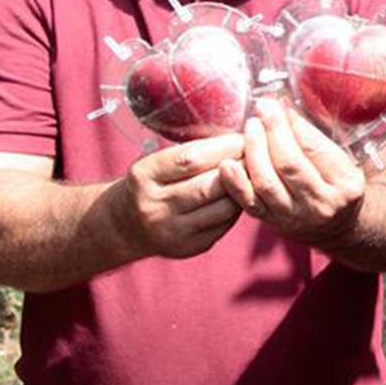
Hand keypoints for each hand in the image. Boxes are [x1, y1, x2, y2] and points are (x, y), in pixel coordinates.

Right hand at [114, 133, 244, 258]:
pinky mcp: (187, 248)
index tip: (244, 136)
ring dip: (243, 189)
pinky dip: (236, 208)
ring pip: (222, 208)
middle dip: (239, 167)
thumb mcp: (157, 161)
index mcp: (144, 175)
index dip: (223, 146)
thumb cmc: (153, 183)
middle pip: (209, 185)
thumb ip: (191, 153)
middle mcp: (154, 206)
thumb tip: (238, 137)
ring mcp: (170, 231)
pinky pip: (223, 225)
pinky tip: (239, 196)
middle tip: (258, 154)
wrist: (127, 225)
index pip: (190, 158)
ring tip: (252, 174)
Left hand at [218, 97, 366, 247]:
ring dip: (253, 151)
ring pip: (267, 183)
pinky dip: (236, 183)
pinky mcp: (274, 223)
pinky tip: (227, 163)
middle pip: (290, 164)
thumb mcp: (339, 159)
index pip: (315, 148)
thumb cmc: (337, 184)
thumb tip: (282, 107)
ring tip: (250, 128)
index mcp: (345, 183)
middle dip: (272, 132)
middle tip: (262, 109)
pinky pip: (250, 203)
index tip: (278, 104)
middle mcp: (322, 204)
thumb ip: (313, 136)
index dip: (292, 123)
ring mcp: (297, 217)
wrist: (337, 226)